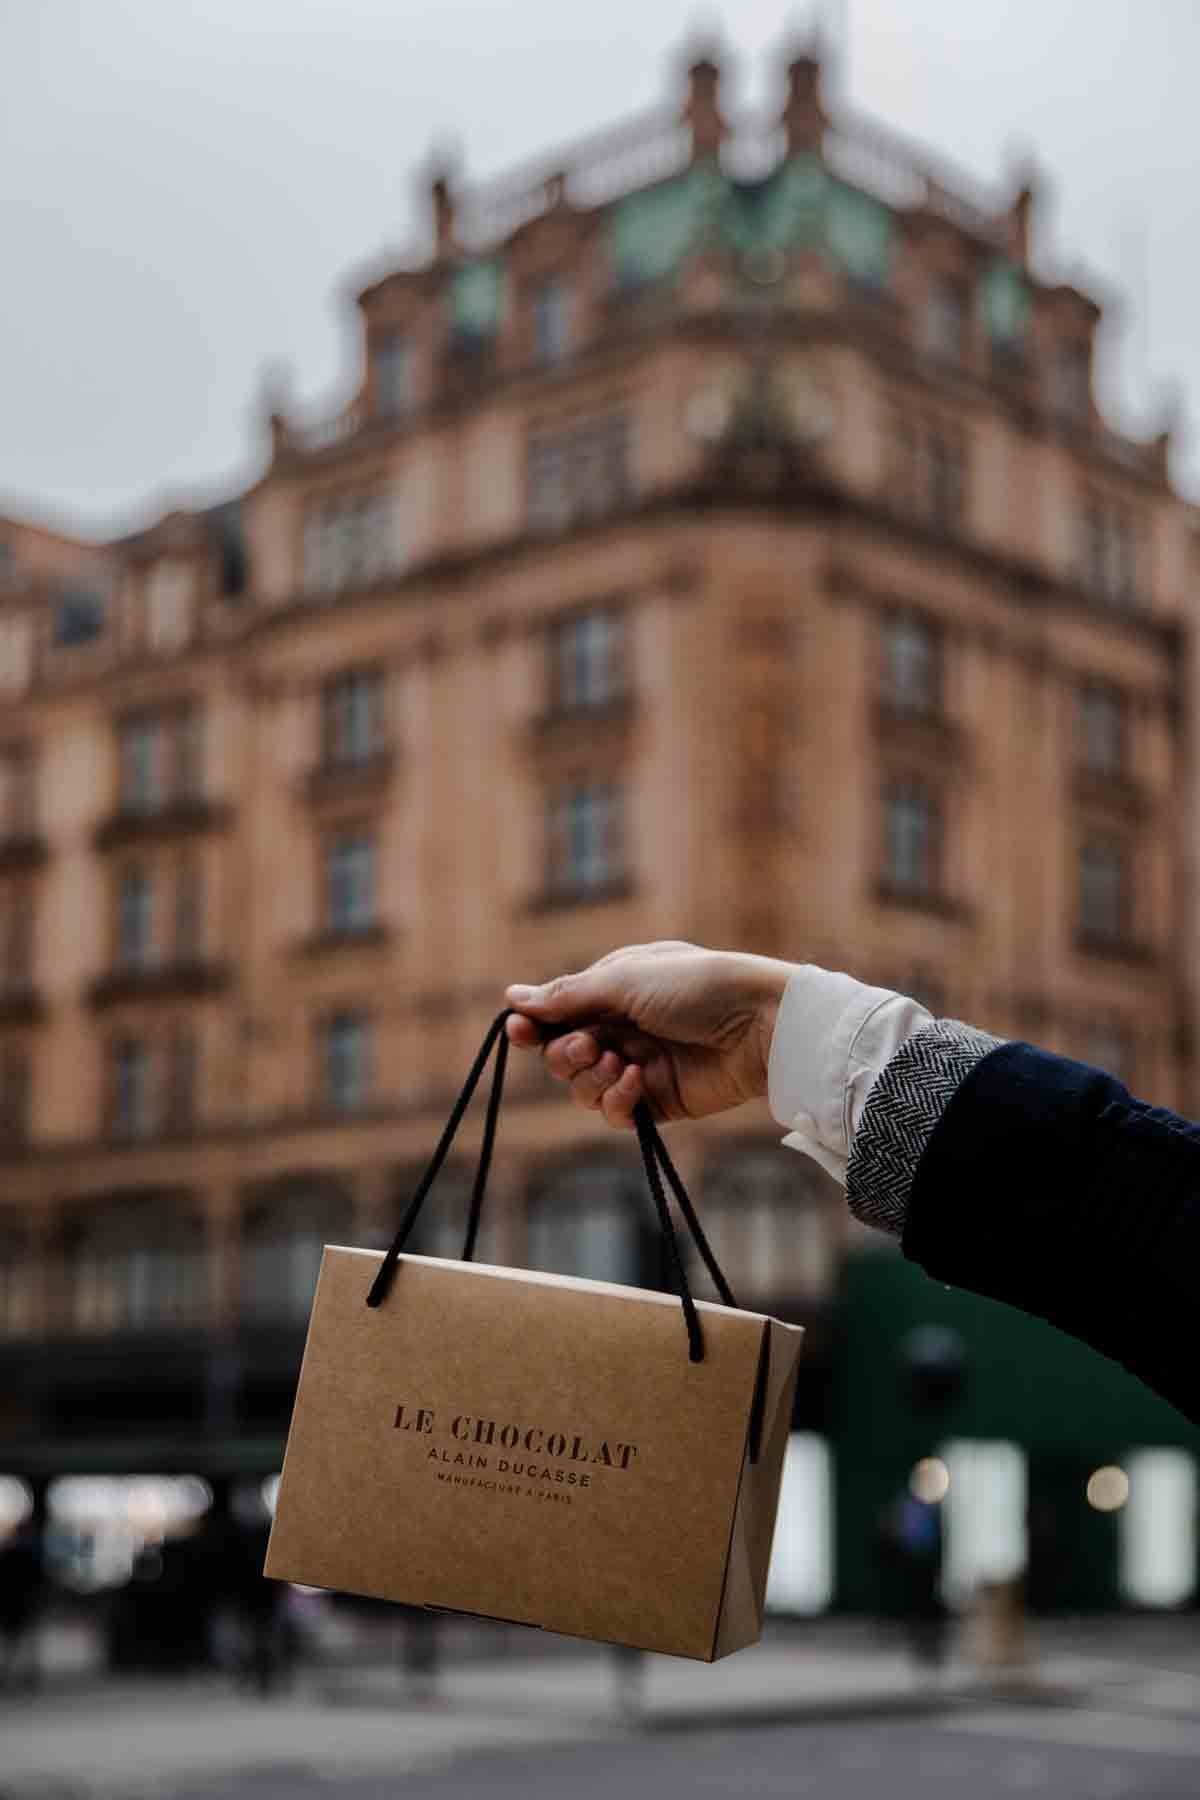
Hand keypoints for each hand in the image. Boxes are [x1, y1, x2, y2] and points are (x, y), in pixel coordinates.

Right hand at [505, 940, 792, 1130]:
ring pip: (582, 1088)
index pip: (556, 1012)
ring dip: (592, 1078)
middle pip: (562, 1054)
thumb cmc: (698, 986)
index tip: (517, 1030)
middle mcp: (621, 1028)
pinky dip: (617, 1100)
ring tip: (621, 1062)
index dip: (532, 1024)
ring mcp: (638, 1066)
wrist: (760, 1025)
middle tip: (589, 1047)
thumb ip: (568, 995)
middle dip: (565, 1054)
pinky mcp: (657, 1101)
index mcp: (613, 990)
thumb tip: (512, 996)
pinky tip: (638, 1081)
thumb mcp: (626, 980)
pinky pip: (614, 1113)